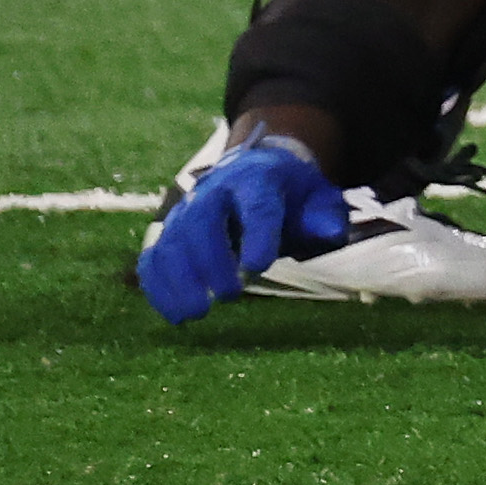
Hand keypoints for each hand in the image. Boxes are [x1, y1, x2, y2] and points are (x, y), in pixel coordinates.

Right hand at [136, 131, 339, 323]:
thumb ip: (325, 214)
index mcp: (257, 178)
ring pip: (172, 241)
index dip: (256, 233)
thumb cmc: (289, 192)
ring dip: (180, 280)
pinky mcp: (168, 233)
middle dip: (212, 260)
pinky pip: (154, 258)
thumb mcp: (317, 195)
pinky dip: (159, 286)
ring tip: (197, 313)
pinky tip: (174, 314)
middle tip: (230, 296)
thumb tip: (331, 234)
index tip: (257, 267)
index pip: (256, 203)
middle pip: (203, 221)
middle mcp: (214, 190)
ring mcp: (186, 211)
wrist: (254, 170)